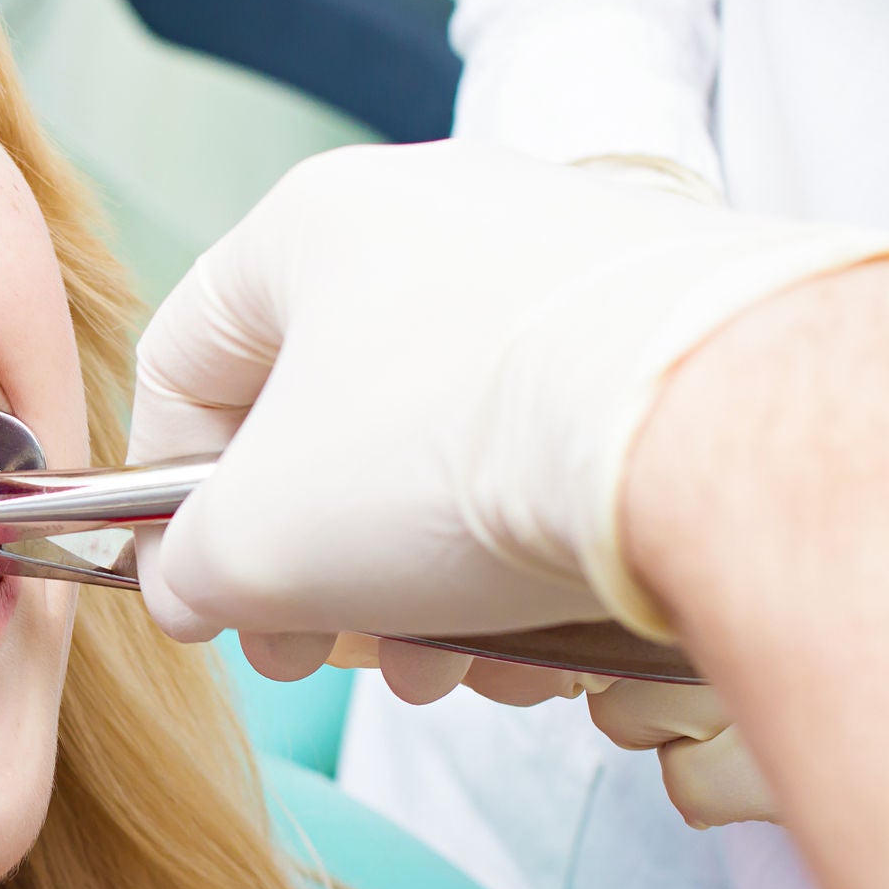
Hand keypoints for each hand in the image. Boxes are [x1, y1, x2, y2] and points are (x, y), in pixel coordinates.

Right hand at [127, 140, 888, 657]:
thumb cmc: (452, 456)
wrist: (719, 436)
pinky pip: (554, 451)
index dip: (169, 498)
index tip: (202, 589)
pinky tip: (542, 642)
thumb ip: (187, 570)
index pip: (186, 366)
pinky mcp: (666, 328)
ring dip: (423, 584)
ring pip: (444, 450)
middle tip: (331, 655)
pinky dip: (530, 551)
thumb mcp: (258, 545)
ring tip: (451, 670)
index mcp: (313, 228)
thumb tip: (188, 589)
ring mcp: (564, 267)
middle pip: (327, 425)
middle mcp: (439, 219)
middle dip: (321, 569)